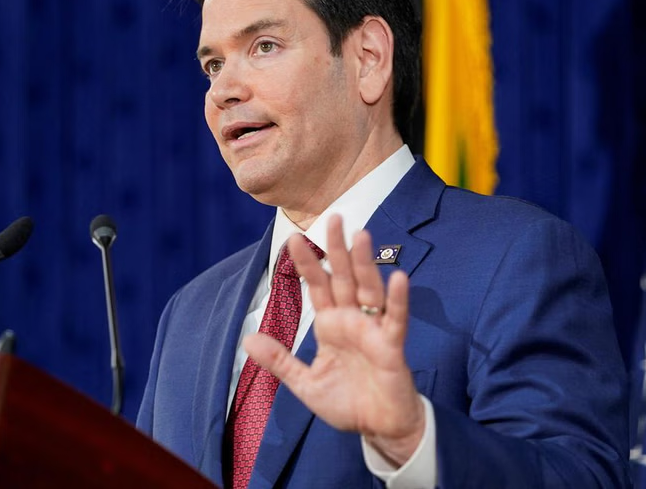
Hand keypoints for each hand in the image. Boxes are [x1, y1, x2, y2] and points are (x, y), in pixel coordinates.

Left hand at [244, 214, 424, 465]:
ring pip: (369, 288)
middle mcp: (352, 319)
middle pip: (344, 277)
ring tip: (361, 235)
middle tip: (334, 217)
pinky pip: (395, 318)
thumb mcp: (304, 383)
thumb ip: (279, 360)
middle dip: (337, 249)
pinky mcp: (392, 345)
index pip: (317, 286)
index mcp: (330, 324)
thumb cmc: (346, 402)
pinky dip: (397, 299)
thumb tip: (247, 340)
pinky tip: (398, 277)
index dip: (306, 264)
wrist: (378, 428)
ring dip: (366, 263)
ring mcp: (373, 329)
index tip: (293, 238)